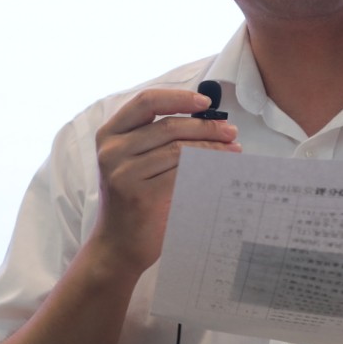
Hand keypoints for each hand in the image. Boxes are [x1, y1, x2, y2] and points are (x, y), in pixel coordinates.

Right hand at [93, 87, 239, 275]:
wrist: (117, 244)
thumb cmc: (133, 200)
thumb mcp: (132, 161)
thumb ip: (155, 138)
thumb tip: (207, 120)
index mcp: (109, 134)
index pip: (146, 102)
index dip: (178, 98)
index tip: (206, 102)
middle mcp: (112, 150)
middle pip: (169, 126)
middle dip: (205, 127)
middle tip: (230, 131)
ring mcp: (123, 173)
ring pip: (179, 150)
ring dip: (212, 148)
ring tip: (233, 150)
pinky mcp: (141, 196)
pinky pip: (182, 174)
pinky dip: (206, 168)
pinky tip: (219, 169)